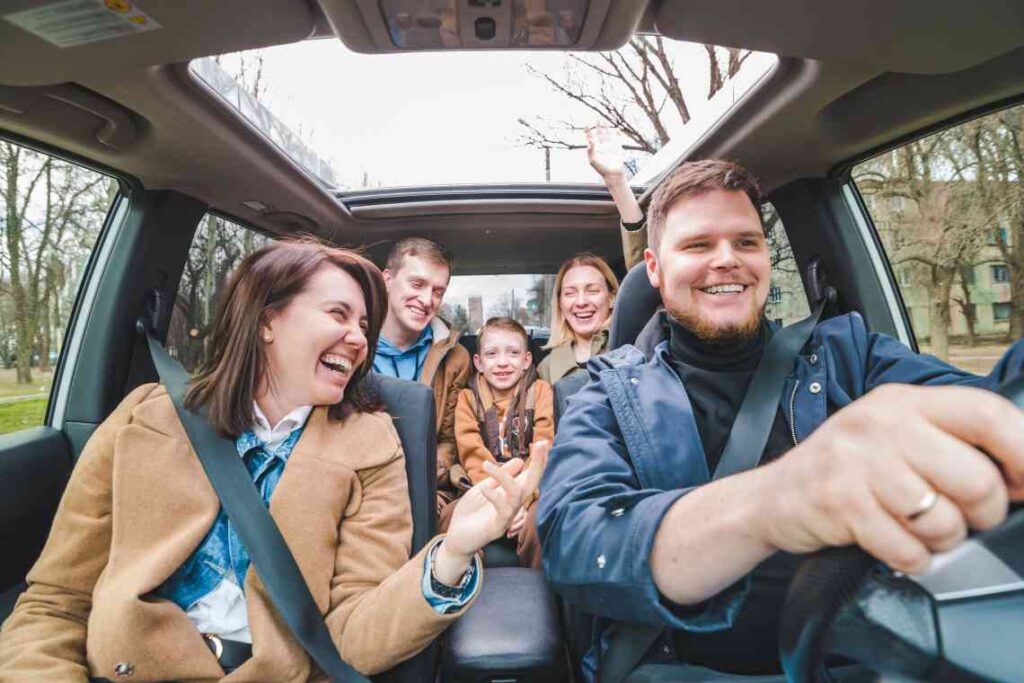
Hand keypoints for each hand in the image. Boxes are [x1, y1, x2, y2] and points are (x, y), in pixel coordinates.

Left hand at [438, 441, 549, 579]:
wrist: (456, 538)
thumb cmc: (470, 513)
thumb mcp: (483, 488)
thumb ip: (500, 476)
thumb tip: (520, 460)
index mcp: (511, 495)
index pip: (529, 476)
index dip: (537, 461)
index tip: (542, 442)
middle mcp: (513, 505)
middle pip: (532, 484)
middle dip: (538, 464)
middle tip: (541, 444)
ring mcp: (507, 517)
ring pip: (517, 495)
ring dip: (504, 477)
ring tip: (487, 466)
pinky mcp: (497, 527)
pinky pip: (502, 510)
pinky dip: (494, 496)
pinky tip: (484, 487)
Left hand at [586, 126, 625, 179]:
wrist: (612, 173)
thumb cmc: (601, 168)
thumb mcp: (593, 160)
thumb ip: (590, 150)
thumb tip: (589, 140)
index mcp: (595, 148)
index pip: (590, 138)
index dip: (588, 132)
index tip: (586, 125)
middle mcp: (602, 146)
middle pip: (599, 134)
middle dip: (597, 127)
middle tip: (596, 119)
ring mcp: (610, 146)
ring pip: (608, 134)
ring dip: (606, 128)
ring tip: (604, 121)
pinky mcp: (617, 147)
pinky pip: (617, 138)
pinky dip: (618, 133)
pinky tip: (617, 129)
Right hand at [761, 385, 1023, 574]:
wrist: (771, 496)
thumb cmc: (843, 470)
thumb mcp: (892, 435)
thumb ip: (947, 441)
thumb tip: (1018, 476)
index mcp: (902, 401)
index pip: (987, 414)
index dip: (1023, 454)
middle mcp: (881, 423)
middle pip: (976, 478)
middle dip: (981, 514)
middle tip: (960, 517)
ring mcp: (857, 462)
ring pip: (944, 520)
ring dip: (941, 541)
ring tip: (916, 530)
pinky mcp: (840, 502)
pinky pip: (908, 550)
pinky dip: (910, 560)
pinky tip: (893, 544)